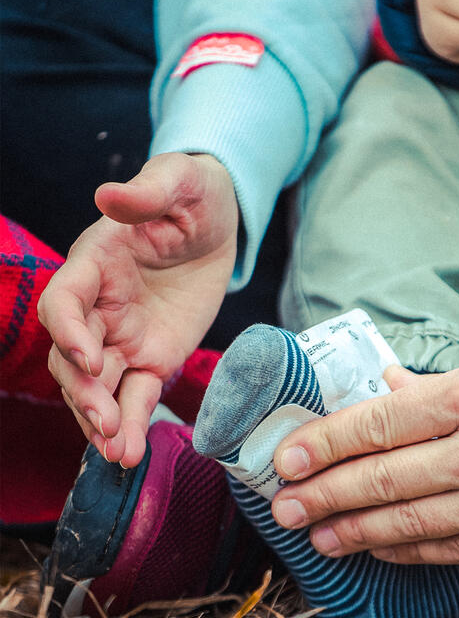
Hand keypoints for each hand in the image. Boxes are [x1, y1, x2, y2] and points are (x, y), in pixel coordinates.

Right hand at [39, 152, 237, 466]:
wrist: (219, 220)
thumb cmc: (193, 193)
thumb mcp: (179, 180)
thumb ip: (148, 190)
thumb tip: (108, 195)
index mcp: (96, 262)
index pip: (63, 301)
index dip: (67, 333)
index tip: (91, 359)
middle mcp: (100, 305)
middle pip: (74, 356)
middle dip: (84, 391)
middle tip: (106, 419)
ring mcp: (124, 336)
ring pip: (100, 386)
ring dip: (101, 419)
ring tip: (119, 452)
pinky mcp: (154, 355)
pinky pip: (138, 394)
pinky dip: (134, 423)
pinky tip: (131, 455)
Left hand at [270, 344, 458, 563]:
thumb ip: (441, 384)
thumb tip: (390, 385)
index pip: (378, 422)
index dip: (325, 441)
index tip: (286, 456)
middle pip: (381, 477)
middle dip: (323, 492)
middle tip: (283, 505)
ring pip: (407, 522)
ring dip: (353, 530)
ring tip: (315, 535)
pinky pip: (448, 549)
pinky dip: (405, 549)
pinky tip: (376, 549)